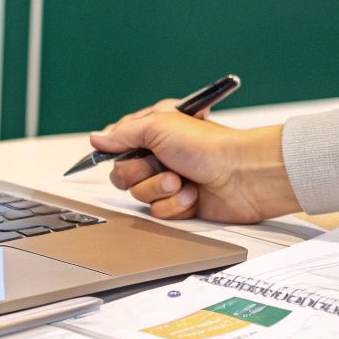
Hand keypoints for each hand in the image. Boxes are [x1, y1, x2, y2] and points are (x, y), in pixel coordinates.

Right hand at [91, 100, 297, 222]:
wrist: (242, 175)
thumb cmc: (208, 144)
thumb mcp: (158, 125)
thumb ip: (123, 134)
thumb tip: (96, 138)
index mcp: (154, 131)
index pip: (119, 143)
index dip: (119, 150)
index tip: (127, 151)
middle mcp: (160, 155)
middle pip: (123, 173)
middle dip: (142, 172)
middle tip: (165, 164)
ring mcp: (170, 180)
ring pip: (140, 195)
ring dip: (161, 188)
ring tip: (184, 180)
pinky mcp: (180, 204)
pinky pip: (159, 212)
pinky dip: (175, 204)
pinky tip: (194, 195)